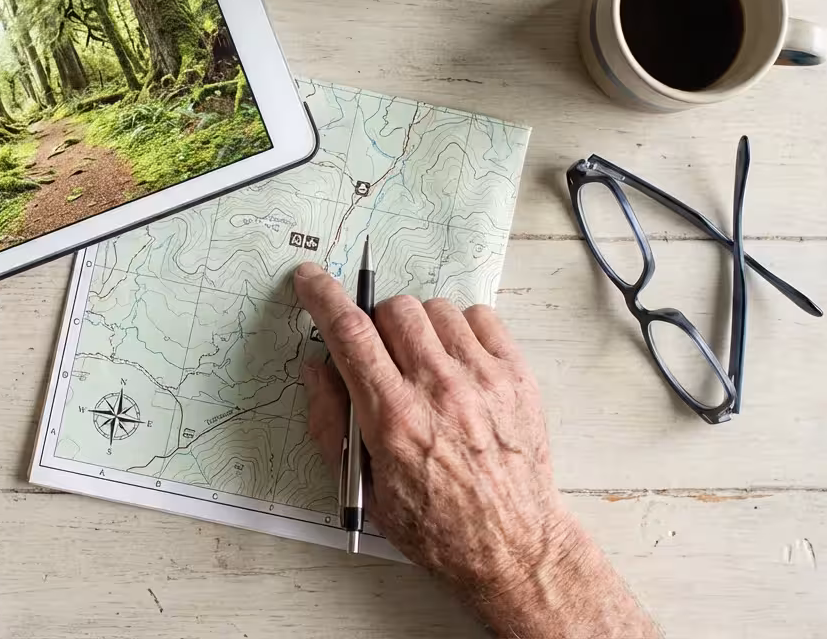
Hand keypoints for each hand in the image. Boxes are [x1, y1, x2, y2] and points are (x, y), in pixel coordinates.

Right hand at [294, 262, 656, 638]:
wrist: (511, 545)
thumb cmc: (436, 525)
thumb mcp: (364, 487)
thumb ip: (331, 422)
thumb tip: (318, 368)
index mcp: (393, 418)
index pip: (349, 333)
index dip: (322, 296)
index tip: (310, 280)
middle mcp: (438, 390)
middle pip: (393, 309)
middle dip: (375, 322)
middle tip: (379, 353)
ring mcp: (482, 379)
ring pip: (436, 308)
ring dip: (418, 326)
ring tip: (422, 361)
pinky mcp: (516, 376)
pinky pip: (480, 317)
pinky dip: (460, 329)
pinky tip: (456, 361)